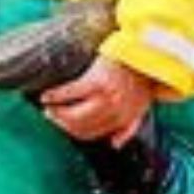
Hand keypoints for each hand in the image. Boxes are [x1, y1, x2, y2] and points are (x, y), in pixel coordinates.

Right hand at [39, 55, 158, 143]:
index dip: (74, 133)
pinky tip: (46, 96)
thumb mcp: (142, 106)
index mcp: (124, 119)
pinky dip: (55, 96)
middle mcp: (115, 111)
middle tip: (50, 118)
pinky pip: (70, 92)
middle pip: (80, 126)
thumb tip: (114, 144)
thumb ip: (129, 127)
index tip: (62, 127)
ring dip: (57, 113)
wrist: (146, 49)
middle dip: (62, 125)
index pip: (92, 134)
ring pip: (74, 115)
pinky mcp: (97, 80)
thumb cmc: (142, 76)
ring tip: (49, 108)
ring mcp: (106, 96)